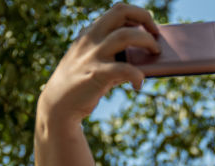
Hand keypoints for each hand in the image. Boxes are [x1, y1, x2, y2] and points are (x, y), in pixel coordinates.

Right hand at [39, 3, 159, 123]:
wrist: (58, 106)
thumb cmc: (83, 84)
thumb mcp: (96, 63)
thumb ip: (117, 57)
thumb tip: (149, 58)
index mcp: (90, 32)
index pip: (117, 10)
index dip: (137, 14)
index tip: (149, 26)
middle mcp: (91, 39)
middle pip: (120, 11)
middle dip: (144, 17)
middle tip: (156, 34)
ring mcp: (93, 55)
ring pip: (125, 35)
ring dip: (146, 41)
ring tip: (156, 53)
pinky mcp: (96, 74)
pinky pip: (124, 69)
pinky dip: (137, 75)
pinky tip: (139, 85)